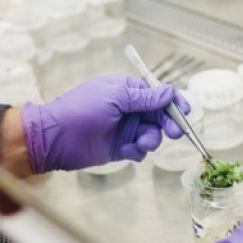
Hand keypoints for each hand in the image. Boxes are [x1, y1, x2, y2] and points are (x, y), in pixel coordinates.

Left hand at [21, 75, 187, 172]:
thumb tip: (170, 92)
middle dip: (169, 123)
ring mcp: (124, 129)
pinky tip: (126, 151)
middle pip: (159, 115)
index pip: (157, 93)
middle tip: (175, 132)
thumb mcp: (115, 97)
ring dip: (152, 139)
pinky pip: (139, 150)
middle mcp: (128, 109)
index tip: (185, 112)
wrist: (56, 138)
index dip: (173, 102)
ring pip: (152, 134)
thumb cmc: (83, 109)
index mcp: (127, 90)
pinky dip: (137, 151)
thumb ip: (144, 97)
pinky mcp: (120, 148)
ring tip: (140, 143)